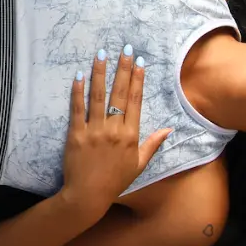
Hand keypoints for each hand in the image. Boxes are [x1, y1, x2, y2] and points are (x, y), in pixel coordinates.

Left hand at [61, 46, 171, 214]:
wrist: (88, 197)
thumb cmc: (115, 181)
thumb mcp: (139, 164)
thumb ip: (153, 144)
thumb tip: (169, 129)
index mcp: (130, 135)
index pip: (135, 101)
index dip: (137, 80)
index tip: (139, 62)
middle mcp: (114, 130)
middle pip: (119, 94)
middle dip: (123, 69)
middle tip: (125, 49)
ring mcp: (94, 131)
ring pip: (98, 97)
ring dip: (101, 74)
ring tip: (102, 54)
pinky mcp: (76, 135)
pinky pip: (77, 110)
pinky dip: (78, 92)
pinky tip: (79, 75)